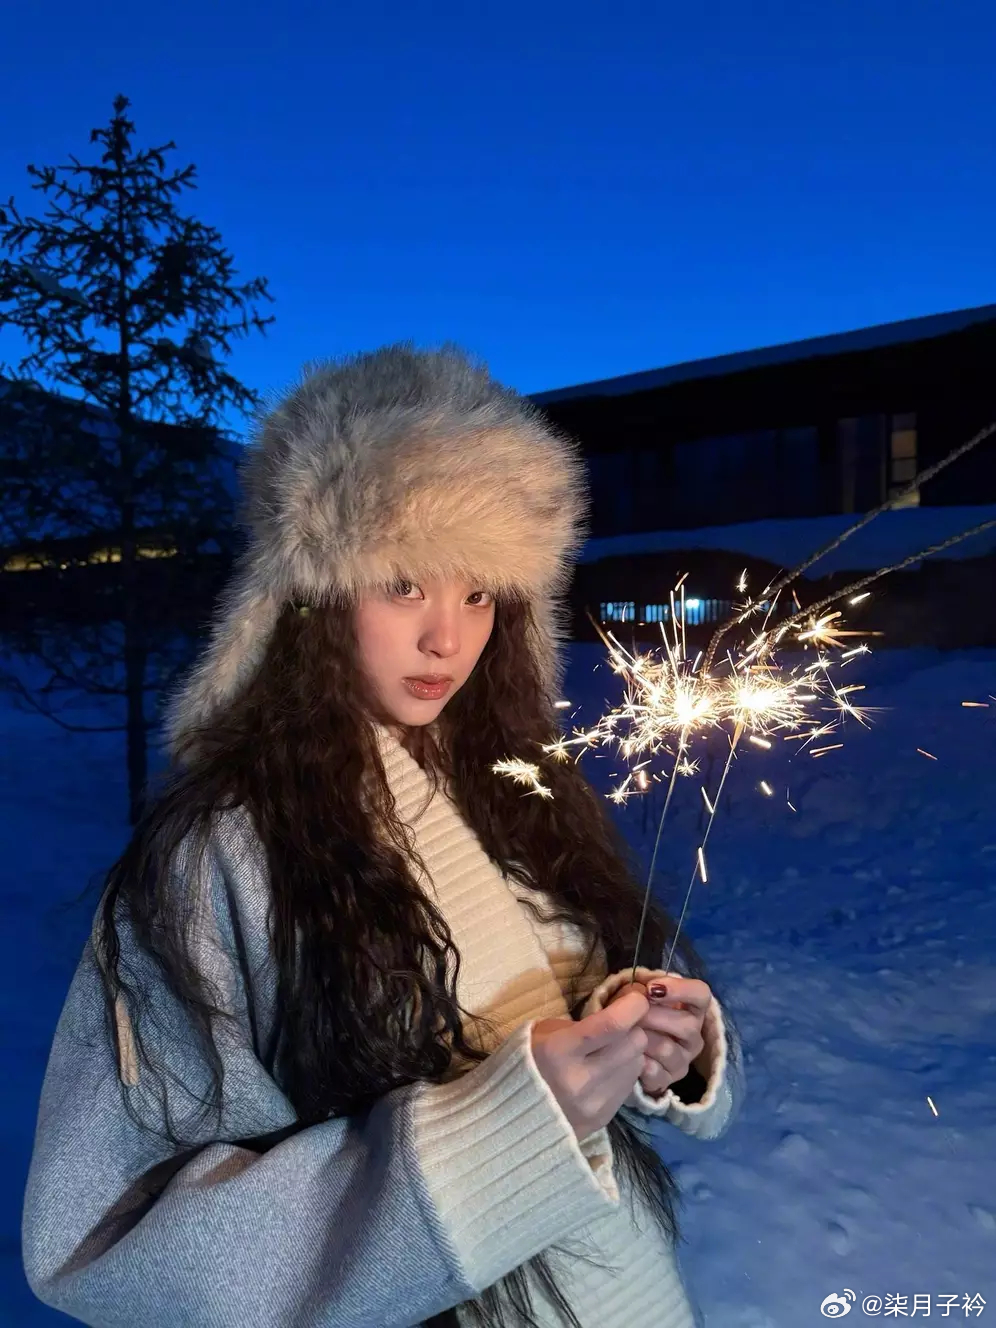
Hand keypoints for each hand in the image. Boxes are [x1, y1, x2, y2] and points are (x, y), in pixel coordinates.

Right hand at [531, 989, 649, 1140]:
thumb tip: (623, 1009)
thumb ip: (584, 1024)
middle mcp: (580, 1079)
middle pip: (633, 1042)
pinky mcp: (605, 1117)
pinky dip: (625, 1071)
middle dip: (633, 1027)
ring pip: (637, 1062)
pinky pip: (631, 1084)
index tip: (636, 998)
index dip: (633, 1006)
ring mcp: (594, 1102)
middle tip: (621, 1025)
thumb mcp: (547, 1032)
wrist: (513, 1114)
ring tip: (611, 1050)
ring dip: (630, 1051)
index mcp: (559, 1050)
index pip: (612, 1024)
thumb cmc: (531, 1059)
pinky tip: (607, 1070)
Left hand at [606, 975, 710, 1097]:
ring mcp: (683, 1060)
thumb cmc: (634, 1013)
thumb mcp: (635, 994)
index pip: (701, 994)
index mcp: (692, 1009)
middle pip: (687, 1025)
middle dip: (653, 1016)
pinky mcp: (667, 1080)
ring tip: (626, 1033)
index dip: (680, 990)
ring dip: (643, 1039)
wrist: (621, 1047)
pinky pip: (656, 1073)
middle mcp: (694, 1036)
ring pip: (668, 1049)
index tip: (651, 989)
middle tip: (630, 1013)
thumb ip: (639, 987)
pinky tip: (628, 1055)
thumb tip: (641, 988)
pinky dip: (639, 1063)